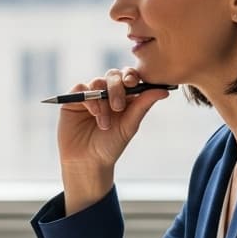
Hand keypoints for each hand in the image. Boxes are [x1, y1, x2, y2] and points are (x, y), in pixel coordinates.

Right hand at [57, 67, 169, 213]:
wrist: (87, 161)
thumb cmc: (110, 146)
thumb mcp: (129, 126)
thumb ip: (143, 105)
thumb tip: (164, 91)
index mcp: (123, 97)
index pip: (128, 77)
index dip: (131, 75)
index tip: (133, 84)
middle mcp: (106, 93)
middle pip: (113, 76)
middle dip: (117, 89)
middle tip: (118, 107)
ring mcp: (89, 96)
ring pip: (97, 82)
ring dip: (102, 101)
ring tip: (103, 123)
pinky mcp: (72, 100)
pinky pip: (80, 88)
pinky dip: (89, 98)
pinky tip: (93, 113)